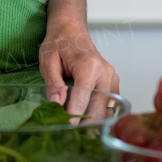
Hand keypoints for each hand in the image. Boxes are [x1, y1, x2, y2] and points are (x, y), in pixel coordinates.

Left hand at [39, 0, 119, 120]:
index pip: (82, 99)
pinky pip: (110, 104)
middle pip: (98, 108)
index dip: (73, 116)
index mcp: (88, 65)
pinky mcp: (113, 82)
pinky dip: (99, 114)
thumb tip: (57, 104)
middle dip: (84, 124)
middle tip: (68, 133)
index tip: (64, 127)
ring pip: (107, 110)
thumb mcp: (48, 60)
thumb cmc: (59, 42)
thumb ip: (53, 83)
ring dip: (93, 122)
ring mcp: (112, 77)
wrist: (71, 28)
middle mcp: (105, 72)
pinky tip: (86, 119)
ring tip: (77, 130)